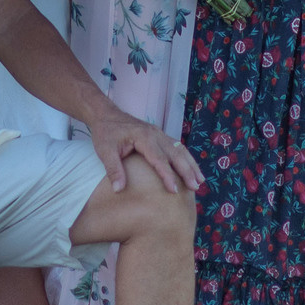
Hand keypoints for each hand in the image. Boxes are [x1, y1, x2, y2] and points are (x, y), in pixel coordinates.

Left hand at [88, 108, 202, 195]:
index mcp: (143, 137)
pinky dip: (186, 158)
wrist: (106, 114)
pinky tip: (191, 169)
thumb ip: (113, 169)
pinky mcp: (159, 136)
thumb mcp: (105, 151)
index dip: (168, 176)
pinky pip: (176, 147)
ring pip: (180, 149)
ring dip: (191, 164)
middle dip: (187, 171)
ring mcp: (159, 134)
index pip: (159, 159)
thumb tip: (118, 190)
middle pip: (175, 153)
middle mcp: (155, 134)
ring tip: (200, 180)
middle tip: (195, 187)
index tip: (175, 190)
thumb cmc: (105, 133)